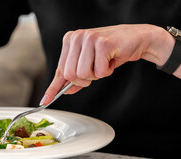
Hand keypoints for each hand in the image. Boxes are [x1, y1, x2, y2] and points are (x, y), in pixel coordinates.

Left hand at [40, 24, 163, 104]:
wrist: (135, 39)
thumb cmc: (112, 51)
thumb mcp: (91, 64)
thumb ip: (76, 77)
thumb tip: (64, 91)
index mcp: (70, 40)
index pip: (60, 69)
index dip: (54, 88)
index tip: (45, 100)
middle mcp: (77, 37)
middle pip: (70, 75)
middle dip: (85, 80)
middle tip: (96, 70)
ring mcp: (89, 38)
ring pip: (83, 74)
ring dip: (97, 75)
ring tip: (104, 63)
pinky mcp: (102, 44)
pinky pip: (99, 72)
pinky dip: (107, 71)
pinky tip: (111, 60)